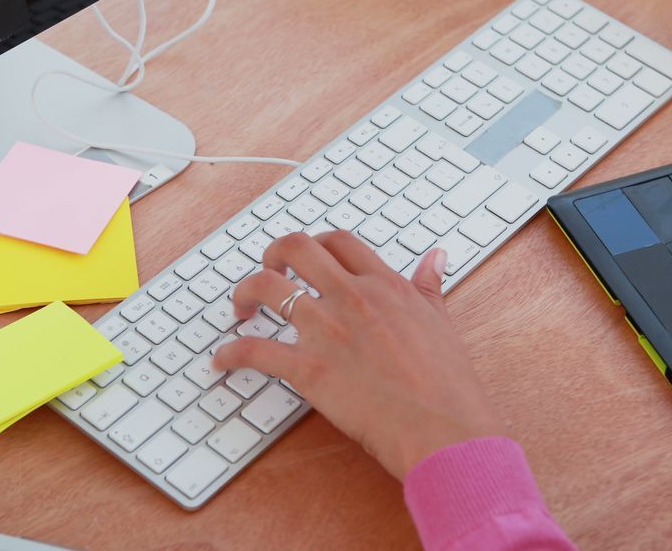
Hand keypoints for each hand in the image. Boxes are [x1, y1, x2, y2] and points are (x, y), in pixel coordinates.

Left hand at [213, 231, 507, 479]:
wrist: (444, 429)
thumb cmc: (448, 385)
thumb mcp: (441, 322)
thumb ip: (430, 286)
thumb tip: (436, 257)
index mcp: (385, 286)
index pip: (339, 243)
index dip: (315, 244)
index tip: (306, 259)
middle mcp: (352, 298)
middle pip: (296, 248)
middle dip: (273, 253)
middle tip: (268, 270)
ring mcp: (327, 330)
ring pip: (266, 287)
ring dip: (244, 292)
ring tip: (241, 307)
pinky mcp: (309, 369)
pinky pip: (253, 350)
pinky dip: (230, 353)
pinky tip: (223, 360)